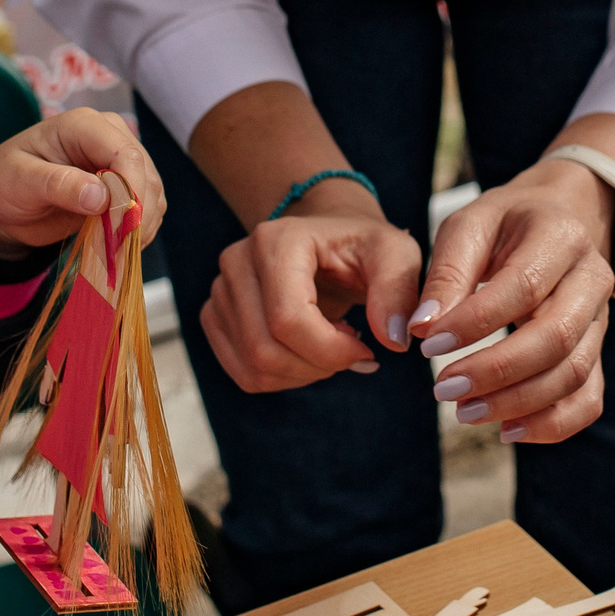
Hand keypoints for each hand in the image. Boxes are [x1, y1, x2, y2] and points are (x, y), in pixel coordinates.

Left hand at [0, 108, 164, 258]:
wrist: (1, 204)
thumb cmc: (3, 182)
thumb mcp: (19, 181)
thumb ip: (58, 185)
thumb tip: (101, 197)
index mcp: (83, 125)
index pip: (125, 153)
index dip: (130, 190)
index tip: (119, 227)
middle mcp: (110, 138)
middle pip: (145, 174)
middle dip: (136, 214)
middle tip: (114, 248)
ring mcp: (121, 164)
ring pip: (152, 194)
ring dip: (139, 226)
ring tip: (111, 251)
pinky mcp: (125, 189)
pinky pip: (147, 210)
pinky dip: (138, 231)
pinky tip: (116, 246)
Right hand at [202, 181, 421, 390]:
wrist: (330, 237)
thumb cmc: (363, 244)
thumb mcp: (396, 254)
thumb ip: (397, 291)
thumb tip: (393, 340)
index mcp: (275, 241)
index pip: (288, 319)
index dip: (331, 351)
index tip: (367, 351)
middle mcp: (237, 262)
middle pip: (265, 349)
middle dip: (319, 366)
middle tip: (352, 350)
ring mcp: (220, 291)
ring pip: (254, 368)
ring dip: (303, 374)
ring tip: (332, 345)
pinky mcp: (216, 316)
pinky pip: (244, 373)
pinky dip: (283, 378)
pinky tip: (308, 353)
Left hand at [382, 157, 614, 443]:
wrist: (560, 219)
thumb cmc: (505, 223)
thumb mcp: (469, 223)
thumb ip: (446, 273)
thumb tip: (421, 328)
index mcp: (560, 236)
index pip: (524, 287)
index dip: (476, 322)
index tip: (427, 344)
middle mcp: (592, 279)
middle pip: (555, 338)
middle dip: (496, 371)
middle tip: (442, 390)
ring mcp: (601, 320)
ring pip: (573, 374)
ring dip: (518, 403)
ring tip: (464, 413)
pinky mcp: (597, 352)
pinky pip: (588, 399)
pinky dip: (553, 424)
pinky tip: (506, 430)